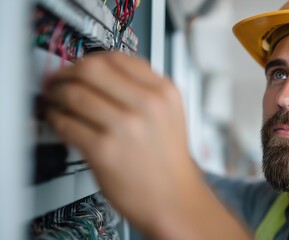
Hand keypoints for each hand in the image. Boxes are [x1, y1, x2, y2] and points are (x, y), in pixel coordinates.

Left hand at [44, 52, 250, 238]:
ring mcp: (126, 127)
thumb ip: (143, 89)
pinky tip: (58, 119)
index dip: (90, 58)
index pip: (118, 57)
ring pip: (75, 93)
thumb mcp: (169, 114)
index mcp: (164, 92)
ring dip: (57, 94)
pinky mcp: (104, 150)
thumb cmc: (168, 161)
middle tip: (59, 79)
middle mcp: (147, 105)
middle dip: (68, 71)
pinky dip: (55, 118)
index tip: (80, 65)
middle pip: (93, 69)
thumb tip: (103, 73)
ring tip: (54, 99)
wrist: (174, 198)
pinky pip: (67, 123)